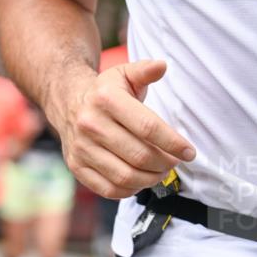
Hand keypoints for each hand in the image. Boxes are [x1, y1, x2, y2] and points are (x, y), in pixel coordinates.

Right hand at [57, 60, 195, 198]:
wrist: (67, 104)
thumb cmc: (105, 92)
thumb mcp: (124, 74)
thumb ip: (145, 70)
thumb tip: (162, 66)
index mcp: (105, 99)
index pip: (147, 127)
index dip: (173, 143)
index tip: (189, 152)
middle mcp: (89, 124)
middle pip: (139, 155)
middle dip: (165, 163)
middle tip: (175, 162)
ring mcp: (81, 148)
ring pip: (125, 176)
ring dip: (150, 179)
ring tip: (161, 172)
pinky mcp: (76, 167)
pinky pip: (108, 189)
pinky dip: (130, 190)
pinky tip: (140, 180)